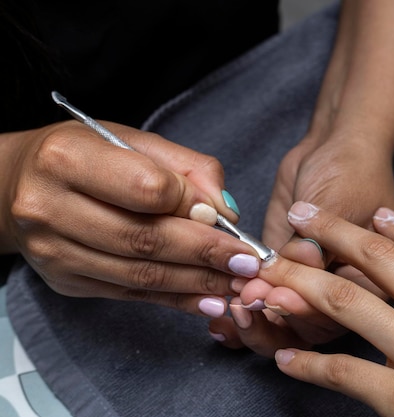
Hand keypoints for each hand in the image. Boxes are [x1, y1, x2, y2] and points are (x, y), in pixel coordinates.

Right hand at [0, 121, 260, 315]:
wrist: (16, 186)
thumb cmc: (84, 155)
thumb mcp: (131, 140)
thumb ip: (185, 167)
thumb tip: (224, 210)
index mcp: (67, 159)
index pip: (145, 188)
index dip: (191, 205)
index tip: (223, 217)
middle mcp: (50, 208)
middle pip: (145, 239)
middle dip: (206, 254)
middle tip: (249, 263)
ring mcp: (55, 251)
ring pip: (140, 275)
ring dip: (197, 283)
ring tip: (238, 285)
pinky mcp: (66, 281)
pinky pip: (131, 294)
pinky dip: (175, 300)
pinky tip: (208, 301)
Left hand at [209, 136, 393, 352]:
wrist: (332, 147)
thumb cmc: (350, 171)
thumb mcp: (340, 201)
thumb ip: (320, 239)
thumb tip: (299, 264)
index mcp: (369, 282)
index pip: (338, 314)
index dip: (305, 311)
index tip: (276, 297)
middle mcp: (339, 292)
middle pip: (307, 329)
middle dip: (272, 317)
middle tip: (245, 297)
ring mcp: (306, 285)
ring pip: (281, 325)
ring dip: (252, 322)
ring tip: (228, 306)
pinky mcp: (278, 275)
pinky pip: (261, 304)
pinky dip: (240, 316)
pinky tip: (220, 320)